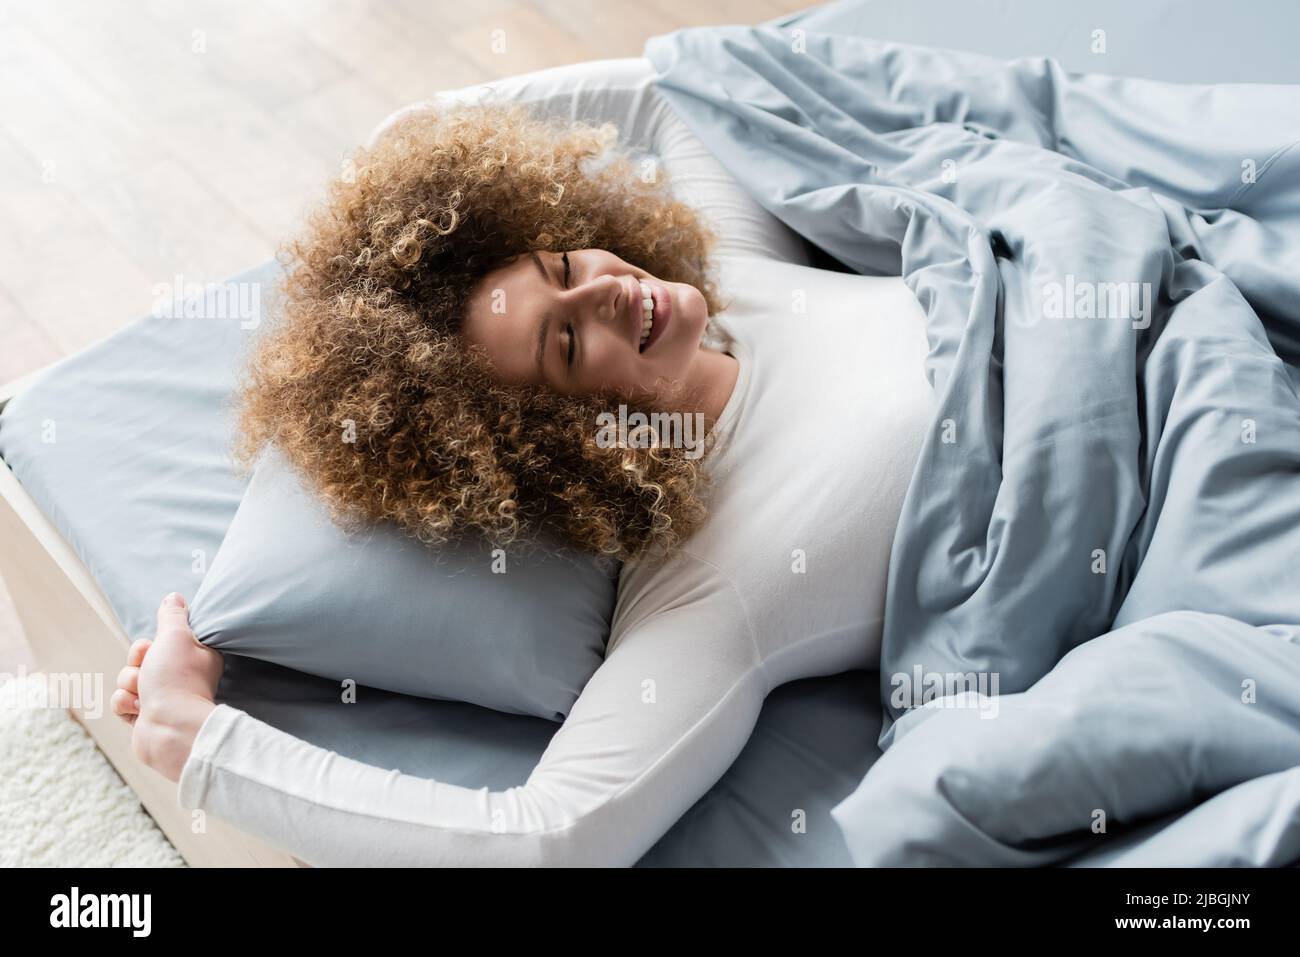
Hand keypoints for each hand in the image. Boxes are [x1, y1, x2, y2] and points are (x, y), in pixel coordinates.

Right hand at [112, 593, 223, 781]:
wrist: (170, 730)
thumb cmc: (177, 680)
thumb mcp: (176, 636)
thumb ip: (172, 615)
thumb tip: (174, 597)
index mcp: (192, 656)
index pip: (156, 641)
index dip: (148, 645)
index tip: (153, 648)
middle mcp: (178, 676)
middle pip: (137, 660)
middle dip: (135, 666)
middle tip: (148, 674)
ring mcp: (161, 697)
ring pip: (126, 680)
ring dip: (130, 686)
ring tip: (146, 696)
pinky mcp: (145, 716)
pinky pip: (121, 702)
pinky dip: (125, 705)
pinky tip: (139, 712)